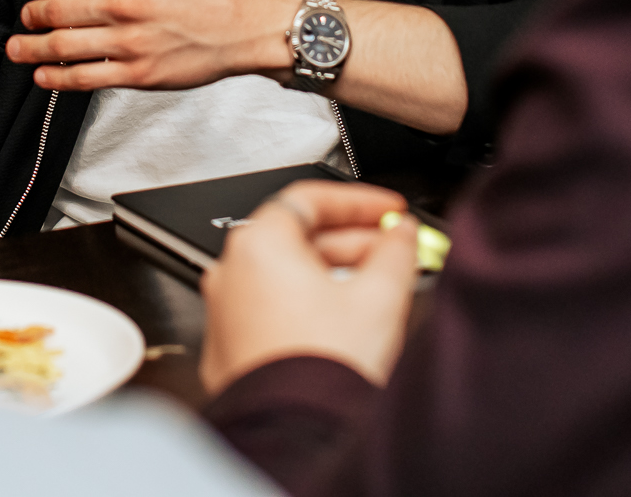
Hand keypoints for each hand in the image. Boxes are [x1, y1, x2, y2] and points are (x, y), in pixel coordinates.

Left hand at [8, 0, 291, 90]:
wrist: (243, 25)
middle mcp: (123, 4)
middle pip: (56, 10)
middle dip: (34, 15)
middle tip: (27, 17)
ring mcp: (129, 41)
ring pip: (63, 45)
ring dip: (31, 48)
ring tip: (17, 48)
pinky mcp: (136, 73)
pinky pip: (84, 77)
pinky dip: (56, 77)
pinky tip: (43, 74)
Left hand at [200, 180, 419, 394]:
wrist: (296, 431)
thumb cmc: (322, 367)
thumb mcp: (380, 294)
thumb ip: (396, 249)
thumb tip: (403, 233)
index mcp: (258, 244)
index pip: (310, 198)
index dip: (358, 201)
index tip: (387, 210)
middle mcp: (231, 272)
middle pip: (298, 237)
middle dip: (353, 241)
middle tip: (393, 250)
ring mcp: (226, 312)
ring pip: (287, 275)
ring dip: (334, 273)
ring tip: (378, 288)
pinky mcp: (231, 348)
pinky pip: (273, 309)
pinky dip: (309, 304)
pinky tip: (345, 321)